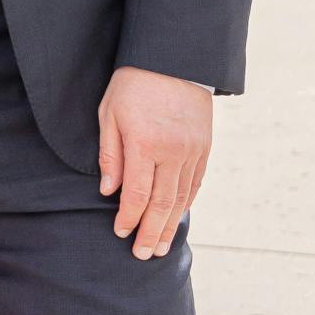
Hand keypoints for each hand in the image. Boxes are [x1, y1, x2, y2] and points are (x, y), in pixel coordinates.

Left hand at [98, 66, 213, 258]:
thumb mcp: (109, 113)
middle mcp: (172, 153)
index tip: (120, 234)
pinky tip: (177, 218)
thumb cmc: (132, 84)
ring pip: (182, 198)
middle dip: (151, 232)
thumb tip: (109, 191)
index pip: (137, 195)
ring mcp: (192, 152)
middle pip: (163, 204)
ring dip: (171, 225)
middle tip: (143, 254)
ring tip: (160, 246)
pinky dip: (186, 204)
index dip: (128, 218)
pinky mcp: (204, 148)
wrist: (173, 59)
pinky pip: (195, 184)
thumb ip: (110, 154)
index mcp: (144, 144)